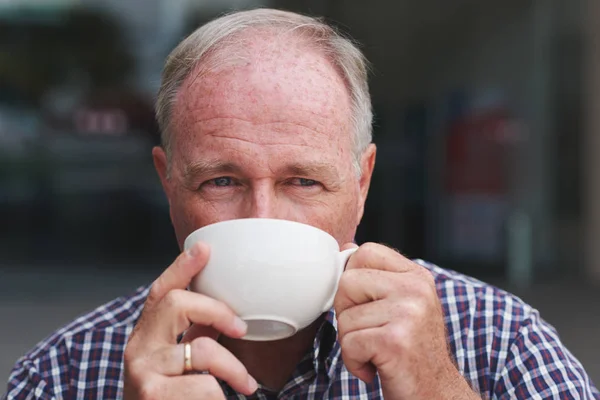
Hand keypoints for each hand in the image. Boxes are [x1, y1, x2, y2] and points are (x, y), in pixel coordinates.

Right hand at [123, 242, 257, 398]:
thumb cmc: (170, 396)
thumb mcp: (175, 363)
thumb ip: (191, 337)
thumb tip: (226, 316)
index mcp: (146, 334)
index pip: (159, 291)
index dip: (181, 267)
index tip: (204, 248)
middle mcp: (138, 348)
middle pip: (175, 302)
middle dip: (216, 309)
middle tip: (241, 328)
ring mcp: (143, 372)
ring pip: (201, 350)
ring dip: (234, 369)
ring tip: (247, 386)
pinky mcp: (152, 395)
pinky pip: (205, 387)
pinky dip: (222, 397)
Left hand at [335, 243, 478, 399]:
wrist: (435, 393)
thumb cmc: (410, 350)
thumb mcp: (400, 305)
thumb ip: (376, 276)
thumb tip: (346, 248)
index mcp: (416, 276)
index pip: (365, 251)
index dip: (353, 278)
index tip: (365, 305)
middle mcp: (416, 289)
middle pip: (347, 282)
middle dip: (347, 313)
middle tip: (369, 332)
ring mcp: (408, 313)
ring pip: (344, 317)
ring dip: (351, 342)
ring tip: (376, 351)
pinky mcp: (395, 340)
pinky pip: (349, 343)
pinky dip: (354, 362)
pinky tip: (374, 367)